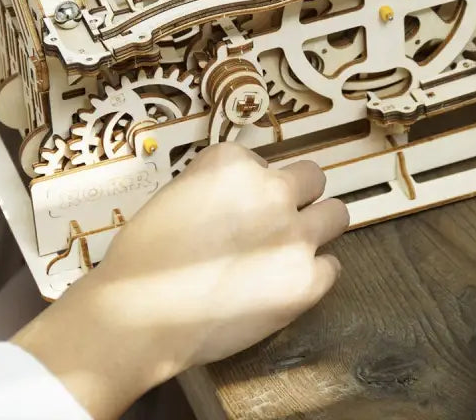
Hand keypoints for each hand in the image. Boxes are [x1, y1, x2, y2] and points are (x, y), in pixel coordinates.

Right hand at [14, 143, 348, 418]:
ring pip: (337, 214)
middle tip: (277, 220)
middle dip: (298, 196)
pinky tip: (287, 283)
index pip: (263, 160)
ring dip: (317, 227)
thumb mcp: (176, 193)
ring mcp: (293, 235)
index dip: (251, 186)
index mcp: (234, 163)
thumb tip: (241, 198)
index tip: (238, 207)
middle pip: (313, 176)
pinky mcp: (305, 282)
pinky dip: (313, 274)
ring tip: (292, 248)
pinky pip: (332, 266)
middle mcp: (270, 190)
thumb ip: (216, 185)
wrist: (138, 315)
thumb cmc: (146, 257)